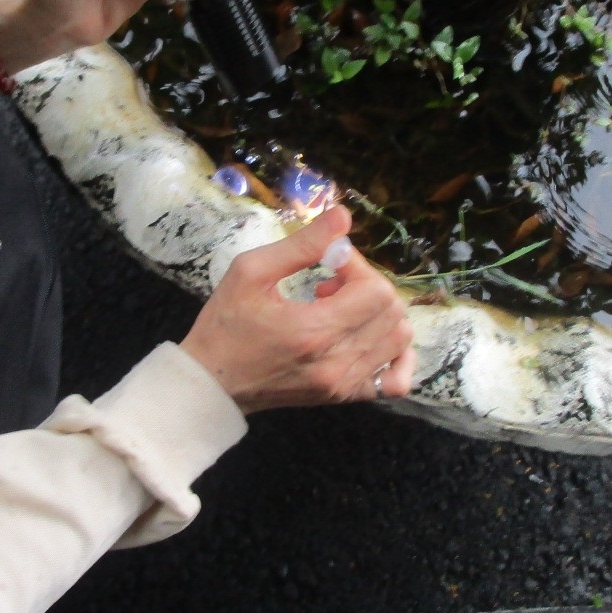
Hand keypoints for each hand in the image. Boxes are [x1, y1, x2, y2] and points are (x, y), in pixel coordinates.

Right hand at [180, 206, 414, 414]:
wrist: (212, 382)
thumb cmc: (225, 323)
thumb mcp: (250, 272)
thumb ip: (301, 244)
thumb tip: (344, 216)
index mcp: (314, 331)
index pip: (375, 290)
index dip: (358, 267)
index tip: (329, 263)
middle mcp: (337, 362)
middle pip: (391, 311)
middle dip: (367, 286)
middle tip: (330, 284)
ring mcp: (344, 385)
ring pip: (399, 339)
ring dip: (378, 314)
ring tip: (342, 310)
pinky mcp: (344, 397)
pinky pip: (396, 379)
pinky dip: (394, 354)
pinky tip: (368, 338)